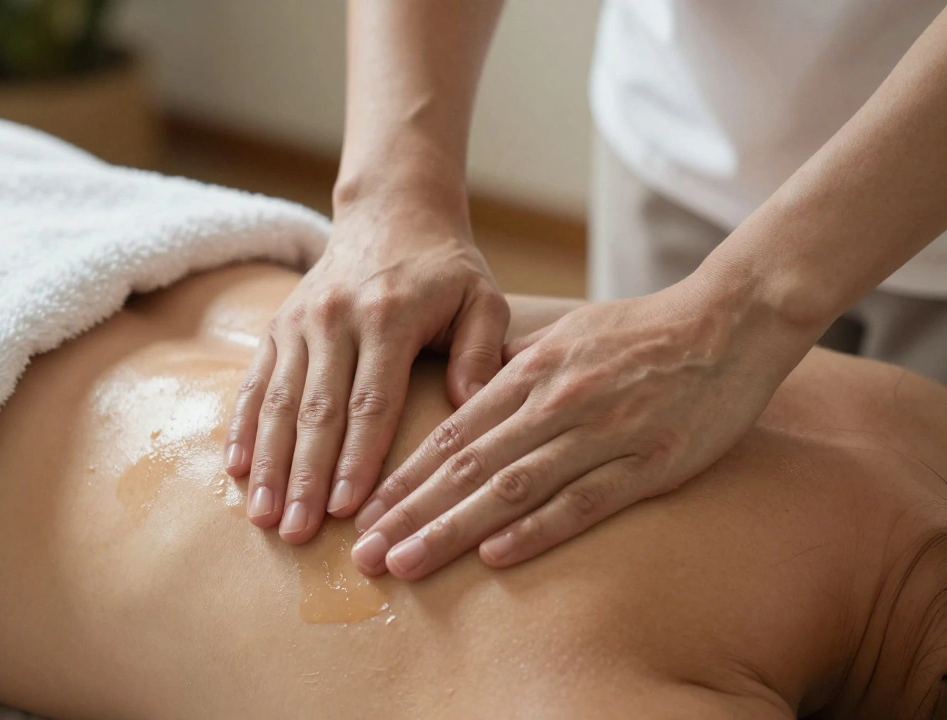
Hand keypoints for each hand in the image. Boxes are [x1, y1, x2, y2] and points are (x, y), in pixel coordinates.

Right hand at [223, 192, 509, 544]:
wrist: (391, 212)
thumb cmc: (445, 269)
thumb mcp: (482, 298)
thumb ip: (482, 351)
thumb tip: (471, 408)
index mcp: (389, 315)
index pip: (372, 401)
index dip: (357, 458)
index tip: (345, 509)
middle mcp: (336, 318)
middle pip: (317, 410)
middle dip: (304, 476)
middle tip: (295, 532)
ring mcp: (300, 321)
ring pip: (280, 402)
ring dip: (270, 462)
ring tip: (262, 516)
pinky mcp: (278, 325)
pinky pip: (256, 382)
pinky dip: (244, 426)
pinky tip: (236, 469)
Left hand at [350, 274, 813, 578]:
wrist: (729, 321)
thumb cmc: (641, 331)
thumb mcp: (565, 334)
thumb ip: (513, 370)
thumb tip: (464, 398)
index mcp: (531, 373)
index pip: (452, 433)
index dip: (404, 476)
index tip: (364, 513)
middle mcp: (556, 403)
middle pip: (467, 466)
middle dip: (409, 513)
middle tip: (364, 553)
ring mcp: (602, 434)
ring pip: (512, 488)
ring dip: (452, 530)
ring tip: (406, 562)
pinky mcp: (650, 463)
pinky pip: (584, 502)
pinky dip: (537, 529)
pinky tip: (495, 556)